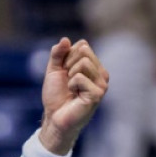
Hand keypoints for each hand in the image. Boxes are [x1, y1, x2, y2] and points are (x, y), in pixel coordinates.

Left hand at [39, 38, 108, 154]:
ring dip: (69, 75)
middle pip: (84, 50)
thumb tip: (65, 39)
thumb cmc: (56, 96)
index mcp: (93, 66)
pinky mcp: (98, 93)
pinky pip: (80, 77)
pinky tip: (75, 95)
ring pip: (83, 62)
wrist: (54, 117)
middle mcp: (101, 73)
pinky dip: (72, 85)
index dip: (66, 57)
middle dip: (68, 64)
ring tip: (71, 89)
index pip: (82, 45)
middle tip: (67, 81)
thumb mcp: (53, 70)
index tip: (64, 72)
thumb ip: (58, 54)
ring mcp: (102, 83)